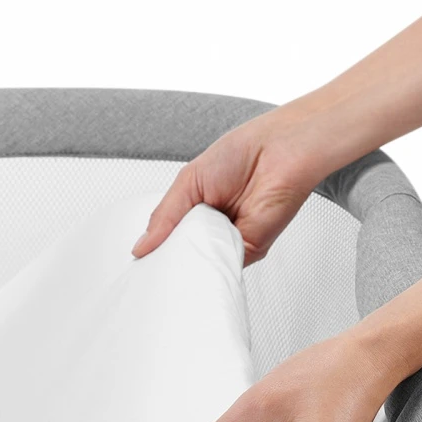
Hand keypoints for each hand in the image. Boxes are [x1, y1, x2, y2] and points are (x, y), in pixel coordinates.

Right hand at [132, 109, 324, 263]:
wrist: (281, 150)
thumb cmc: (241, 154)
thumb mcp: (188, 182)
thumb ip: (163, 217)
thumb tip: (141, 247)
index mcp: (194, 212)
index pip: (168, 240)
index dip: (154, 251)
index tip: (139, 264)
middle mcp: (212, 229)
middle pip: (184, 257)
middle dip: (169, 263)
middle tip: (152, 271)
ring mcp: (230, 242)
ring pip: (203, 265)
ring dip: (189, 265)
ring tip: (173, 264)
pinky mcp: (249, 251)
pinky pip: (224, 267)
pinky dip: (211, 267)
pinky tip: (199, 261)